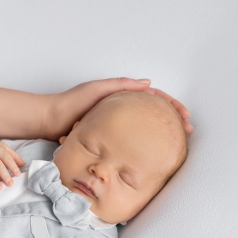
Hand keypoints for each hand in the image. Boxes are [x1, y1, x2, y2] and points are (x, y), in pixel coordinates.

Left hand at [44, 78, 192, 139]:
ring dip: (161, 133)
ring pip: (144, 127)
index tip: (184, 115)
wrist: (50, 120)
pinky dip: (144, 144)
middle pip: (153, 113)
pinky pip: (130, 140)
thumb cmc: (71, 102)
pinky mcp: (107, 137)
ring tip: (176, 143)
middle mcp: (121, 109)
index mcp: (121, 96)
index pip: (153, 98)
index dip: (171, 105)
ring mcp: (116, 124)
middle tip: (187, 131)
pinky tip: (151, 153)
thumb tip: (148, 84)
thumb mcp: (97, 89)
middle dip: (172, 121)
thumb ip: (120, 85)